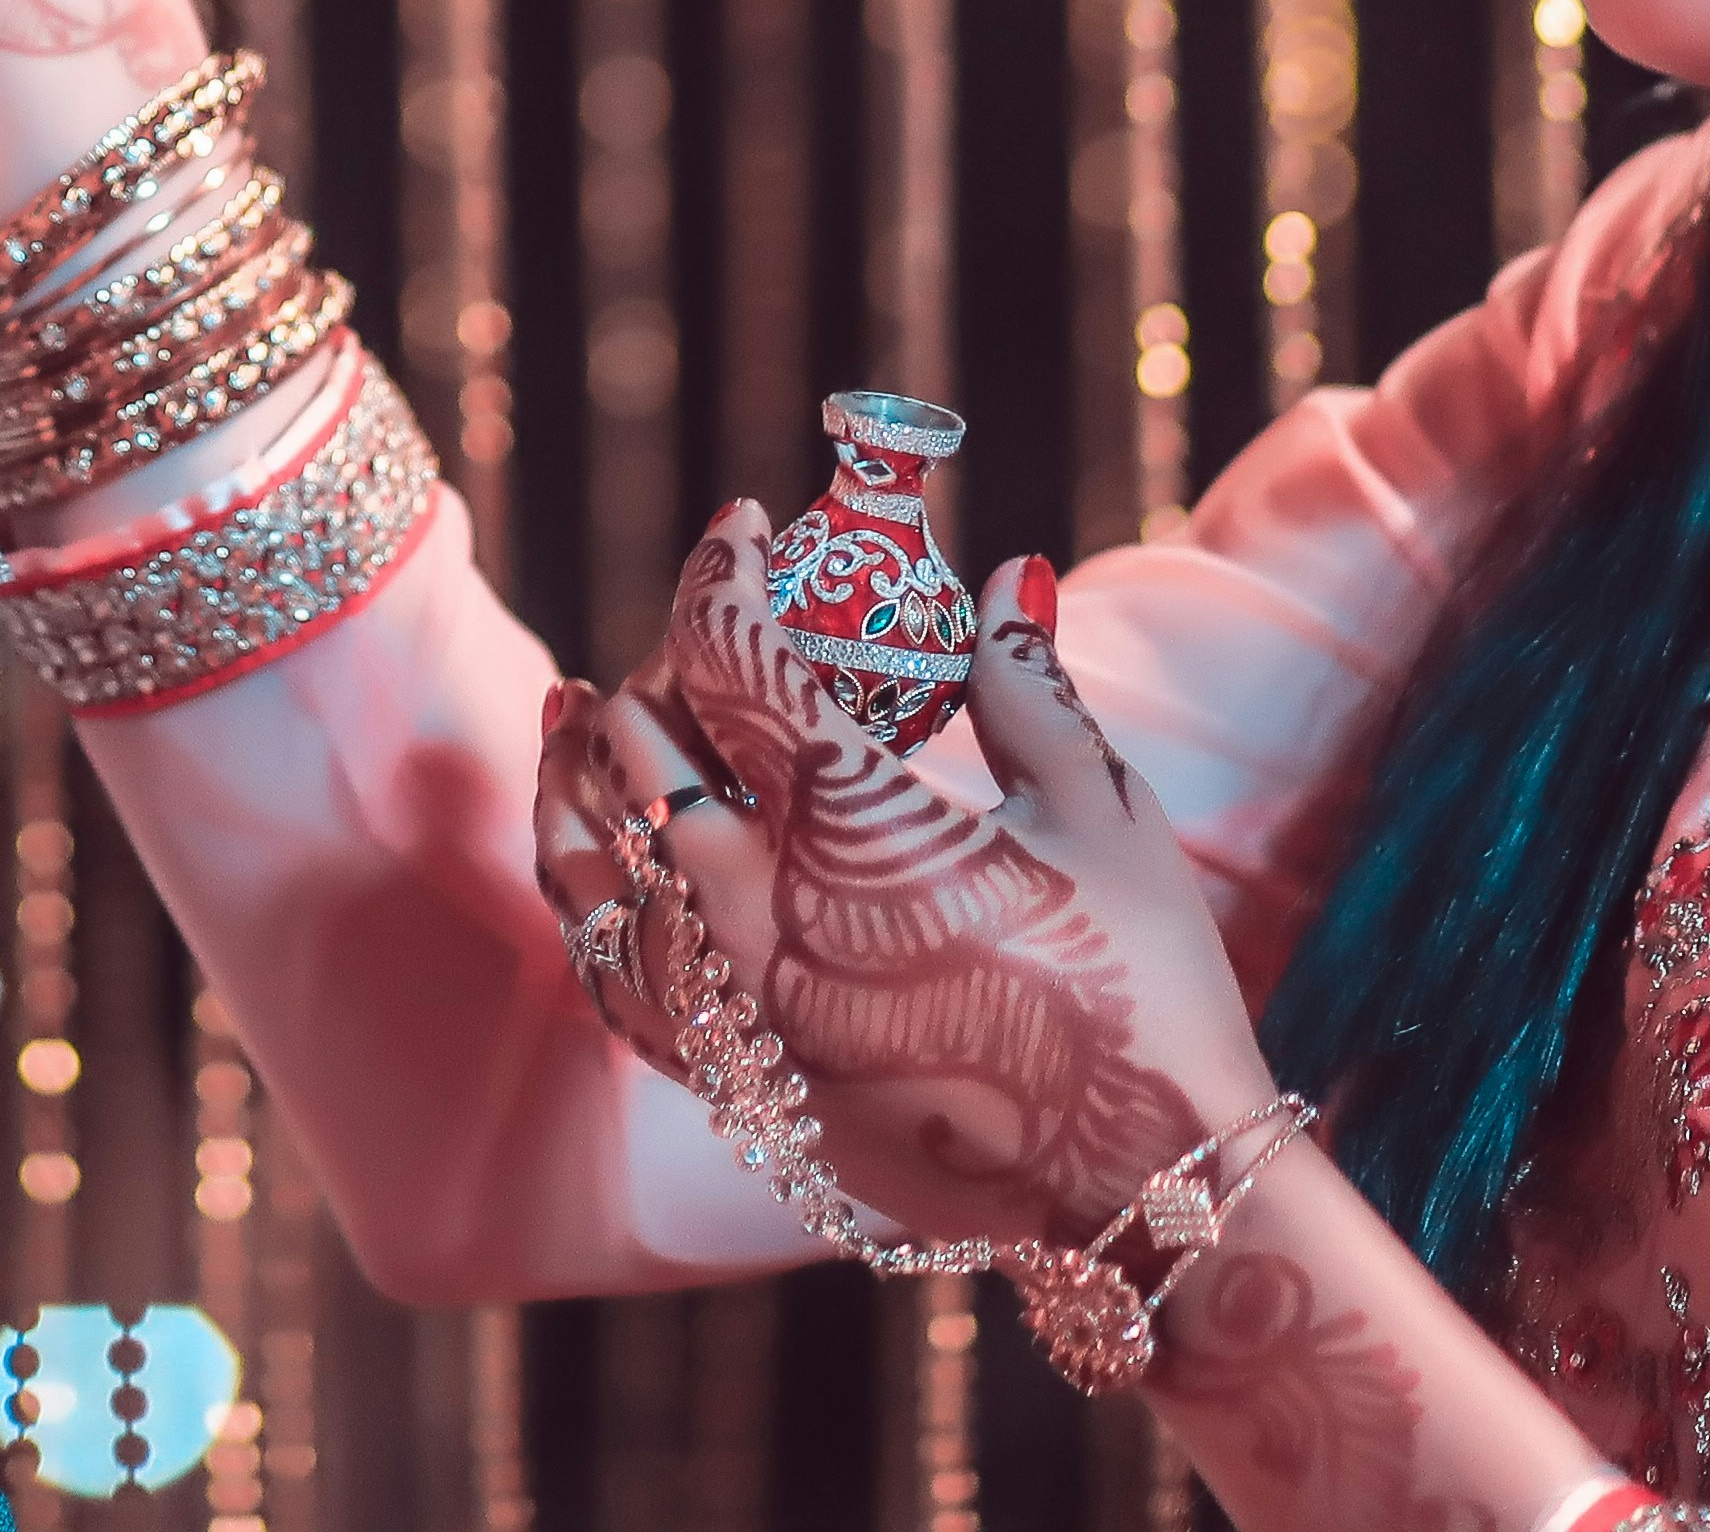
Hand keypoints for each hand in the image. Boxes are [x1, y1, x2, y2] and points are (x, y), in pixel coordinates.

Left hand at [530, 522, 1263, 1255]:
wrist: (1134, 1186)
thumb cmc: (1137, 986)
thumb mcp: (1098, 811)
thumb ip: (1023, 683)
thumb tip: (1008, 571)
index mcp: (844, 820)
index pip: (727, 648)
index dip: (724, 565)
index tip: (746, 524)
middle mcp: (754, 907)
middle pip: (637, 741)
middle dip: (662, 662)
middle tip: (709, 631)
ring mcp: (727, 1002)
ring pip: (585, 859)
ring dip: (576, 771)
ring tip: (573, 711)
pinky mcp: (727, 1080)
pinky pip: (605, 970)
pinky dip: (582, 893)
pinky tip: (593, 860)